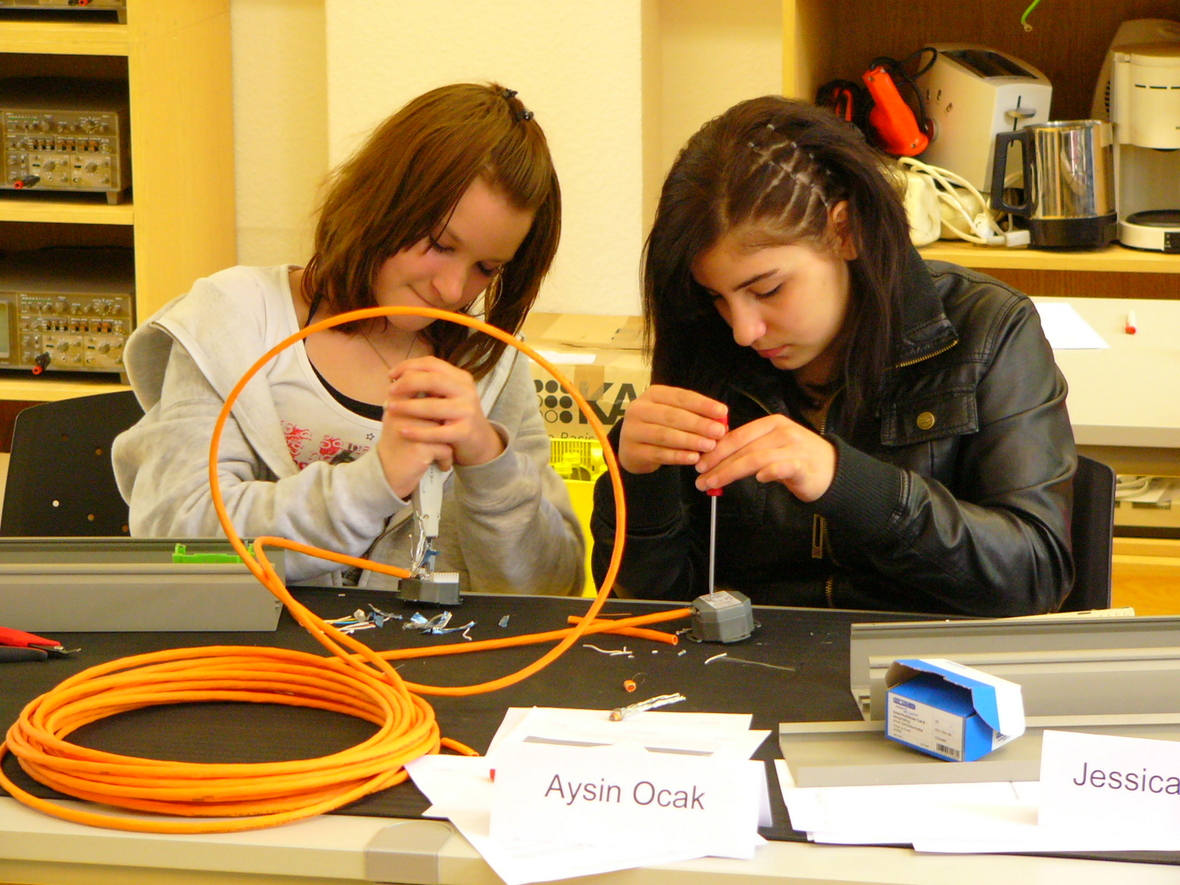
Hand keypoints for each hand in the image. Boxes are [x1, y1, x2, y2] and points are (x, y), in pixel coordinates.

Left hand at [382, 356, 502, 473]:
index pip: (432, 364)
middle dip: (407, 383)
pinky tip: (402, 431)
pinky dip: (417, 432)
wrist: (479, 443)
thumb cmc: (455, 416)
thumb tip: (397, 376)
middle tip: (390, 390)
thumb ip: (429, 385)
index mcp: (460, 378)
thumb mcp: (447, 395)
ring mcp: (467, 411)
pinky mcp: (465, 432)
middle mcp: (466, 391)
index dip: (409, 366)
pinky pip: (436, 432)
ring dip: (408, 406)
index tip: (391, 375)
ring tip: (391, 408)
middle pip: (433, 379)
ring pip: (433, 406)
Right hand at [617, 385, 727, 474]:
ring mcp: (632, 431)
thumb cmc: (659, 427)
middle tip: (719, 432)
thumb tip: (721, 418)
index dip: (702, 404)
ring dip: (690, 440)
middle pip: (672, 416)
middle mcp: (639, 409)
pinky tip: (694, 458)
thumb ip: (694, 414)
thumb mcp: (673, 414)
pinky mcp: (631, 451)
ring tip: (709, 446)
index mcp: (652, 395)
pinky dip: (678, 456)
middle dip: (699, 424)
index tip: (723, 411)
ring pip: (664, 435)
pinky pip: (658, 454)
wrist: (632, 449)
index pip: (680, 396)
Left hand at [693, 414, 835, 502]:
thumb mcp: (772, 447)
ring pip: (756, 458)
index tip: (699, 463)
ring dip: (731, 472)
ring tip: (714, 484)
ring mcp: (794, 447)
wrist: (832, 470)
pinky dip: (769, 472)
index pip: (737, 435)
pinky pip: (783, 467)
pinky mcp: (803, 465)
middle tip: (700, 478)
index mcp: (771, 423)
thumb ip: (748, 450)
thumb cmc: (796, 459)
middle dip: (718, 463)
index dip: (716, 450)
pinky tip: (758, 479)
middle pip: (743, 447)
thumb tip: (714, 460)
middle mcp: (782, 431)